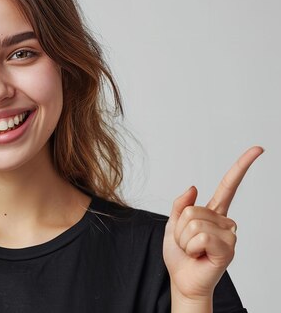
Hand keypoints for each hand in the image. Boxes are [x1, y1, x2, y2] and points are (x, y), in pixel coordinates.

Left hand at [163, 146, 262, 302]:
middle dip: (180, 228)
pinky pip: (201, 236)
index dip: (242, 166)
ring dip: (184, 239)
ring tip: (192, 250)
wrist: (183, 281)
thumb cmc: (180, 256)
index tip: (258, 149)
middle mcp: (225, 221)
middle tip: (187, 243)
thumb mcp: (172, 225)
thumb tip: (194, 187)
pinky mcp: (228, 248)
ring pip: (194, 223)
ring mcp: (229, 234)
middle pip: (192, 210)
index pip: (229, 186)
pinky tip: (199, 255)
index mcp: (213, 212)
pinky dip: (192, 247)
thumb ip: (181, 205)